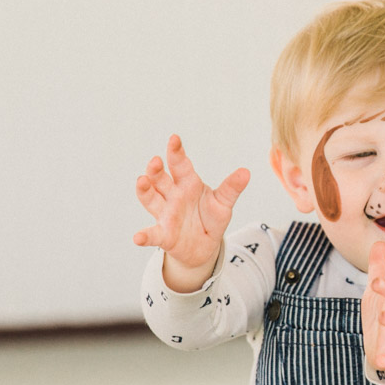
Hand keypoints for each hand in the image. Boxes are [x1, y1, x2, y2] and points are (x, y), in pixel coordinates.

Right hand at [134, 135, 248, 290]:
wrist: (205, 246)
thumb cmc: (211, 218)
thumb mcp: (223, 203)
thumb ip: (231, 188)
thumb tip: (246, 172)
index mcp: (188, 183)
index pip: (180, 164)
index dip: (176, 152)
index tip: (174, 139)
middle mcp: (173, 196)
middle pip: (160, 179)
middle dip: (156, 169)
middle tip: (156, 160)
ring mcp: (166, 214)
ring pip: (151, 199)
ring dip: (145, 190)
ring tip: (142, 181)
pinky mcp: (164, 235)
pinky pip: (152, 234)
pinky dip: (145, 236)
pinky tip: (138, 238)